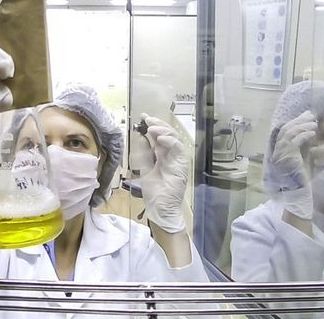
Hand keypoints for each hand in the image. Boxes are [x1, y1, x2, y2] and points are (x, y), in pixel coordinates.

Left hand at [136, 114, 188, 232]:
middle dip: (158, 124)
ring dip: (164, 130)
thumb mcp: (144, 167)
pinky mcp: (182, 165)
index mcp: (162, 154)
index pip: (159, 135)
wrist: (160, 208)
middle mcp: (171, 155)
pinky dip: (171, 142)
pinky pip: (179, 149)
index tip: (143, 117)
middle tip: (147, 119)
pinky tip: (161, 139)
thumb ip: (144, 152)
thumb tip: (141, 136)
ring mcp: (178, 159)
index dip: (152, 125)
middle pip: (168, 134)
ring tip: (152, 127)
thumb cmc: (154, 191)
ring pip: (175, 138)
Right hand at [266, 110, 316, 218]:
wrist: (298, 196)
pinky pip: (295, 141)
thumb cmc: (301, 180)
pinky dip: (304, 135)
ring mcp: (280, 154)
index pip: (284, 132)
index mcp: (278, 151)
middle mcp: (277, 151)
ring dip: (302, 126)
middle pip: (286, 129)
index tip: (306, 116)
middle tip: (310, 115)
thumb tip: (308, 132)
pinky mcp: (288, 157)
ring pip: (289, 133)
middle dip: (299, 120)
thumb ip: (303, 147)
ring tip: (314, 123)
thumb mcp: (303, 159)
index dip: (295, 122)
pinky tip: (312, 133)